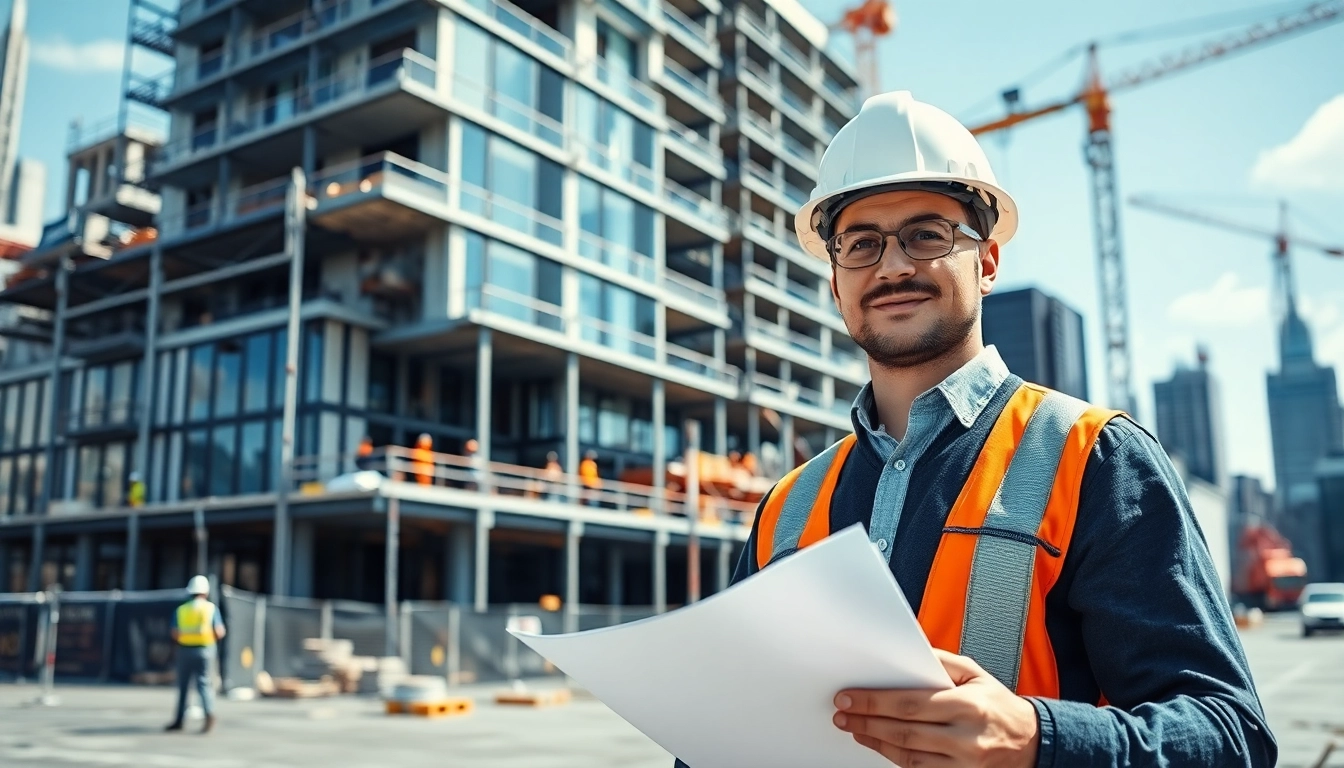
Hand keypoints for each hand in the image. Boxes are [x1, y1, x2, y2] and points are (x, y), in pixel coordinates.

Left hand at [833, 649, 1039, 767]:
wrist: (1030, 742)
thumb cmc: (998, 704)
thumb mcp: (975, 674)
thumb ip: (939, 662)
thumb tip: (904, 653)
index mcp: (969, 705)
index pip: (911, 703)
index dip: (875, 701)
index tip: (850, 697)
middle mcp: (966, 737)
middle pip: (904, 731)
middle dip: (867, 721)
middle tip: (842, 713)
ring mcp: (963, 762)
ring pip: (908, 754)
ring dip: (875, 741)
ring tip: (854, 728)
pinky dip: (894, 756)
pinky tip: (878, 744)